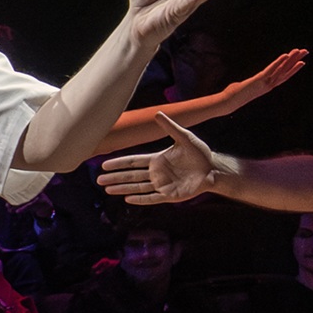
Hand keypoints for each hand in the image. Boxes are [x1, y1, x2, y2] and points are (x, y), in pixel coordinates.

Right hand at [98, 116, 217, 204]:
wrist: (214, 169)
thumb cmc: (200, 153)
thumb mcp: (185, 137)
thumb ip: (170, 127)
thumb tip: (157, 113)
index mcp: (157, 160)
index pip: (133, 162)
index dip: (119, 163)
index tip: (104, 165)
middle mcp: (156, 173)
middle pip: (131, 176)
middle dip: (115, 178)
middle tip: (99, 180)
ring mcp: (162, 185)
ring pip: (137, 187)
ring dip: (122, 188)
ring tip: (107, 190)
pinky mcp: (169, 195)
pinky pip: (151, 198)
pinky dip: (140, 199)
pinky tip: (128, 199)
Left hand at [215, 49, 306, 110]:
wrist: (229, 102)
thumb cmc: (235, 95)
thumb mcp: (246, 87)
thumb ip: (249, 85)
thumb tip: (245, 84)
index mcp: (268, 86)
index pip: (284, 76)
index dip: (293, 69)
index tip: (302, 62)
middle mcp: (269, 85)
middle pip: (286, 71)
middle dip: (296, 61)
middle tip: (305, 51)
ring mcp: (265, 83)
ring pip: (282, 69)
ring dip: (291, 59)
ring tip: (299, 51)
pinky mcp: (259, 80)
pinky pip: (271, 69)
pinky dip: (279, 62)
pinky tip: (285, 55)